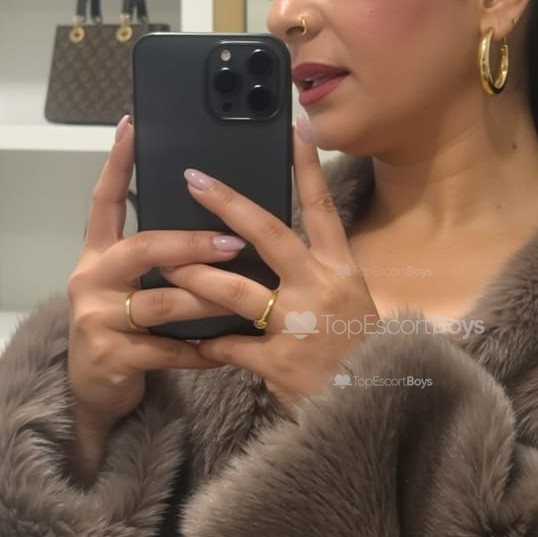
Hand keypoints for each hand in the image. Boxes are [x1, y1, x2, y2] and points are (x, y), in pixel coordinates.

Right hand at [67, 115, 250, 429]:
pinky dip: (200, 350)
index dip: (117, 164)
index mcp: (99, 255)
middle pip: (142, 248)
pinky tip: (226, 350)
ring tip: (243, 298)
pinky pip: (166, 350)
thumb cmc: (126, 330)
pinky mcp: (111, 357)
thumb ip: (159, 259)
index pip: (104, 201)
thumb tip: (216, 223)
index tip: (133, 127)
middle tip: (235, 243)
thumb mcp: (133, 287)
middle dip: (192, 243)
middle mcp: (92, 279)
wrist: (95, 391)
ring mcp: (98, 319)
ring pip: (161, 302)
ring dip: (206, 300)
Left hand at [158, 120, 379, 418]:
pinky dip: (208, 345)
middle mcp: (321, 288)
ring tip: (164, 267)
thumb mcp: (352, 305)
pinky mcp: (277, 362)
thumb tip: (278, 251)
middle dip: (226, 205)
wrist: (372, 409)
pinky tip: (192, 345)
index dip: (307, 167)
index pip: (322, 209)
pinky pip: (228, 346)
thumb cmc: (360, 355)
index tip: (295, 127)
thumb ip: (317, 277)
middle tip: (193, 178)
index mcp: (342, 270)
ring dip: (194, 277)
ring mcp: (299, 324)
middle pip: (267, 235)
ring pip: (233, 289)